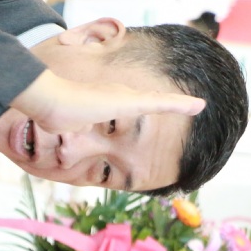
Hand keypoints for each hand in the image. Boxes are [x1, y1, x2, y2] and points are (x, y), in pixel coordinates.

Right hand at [13, 70, 204, 135]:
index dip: (144, 104)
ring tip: (196, 105)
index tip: (160, 105)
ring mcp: (126, 98)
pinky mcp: (132, 102)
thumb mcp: (65, 129)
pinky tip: (198, 106)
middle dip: (168, 103)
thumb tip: (63, 154)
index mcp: (106, 102)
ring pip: (159, 101)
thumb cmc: (55, 115)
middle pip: (148, 100)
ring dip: (178, 104)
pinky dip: (180, 104)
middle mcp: (119, 96)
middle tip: (188, 104)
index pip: (129, 103)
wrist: (52, 101)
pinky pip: (162, 103)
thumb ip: (70, 134)